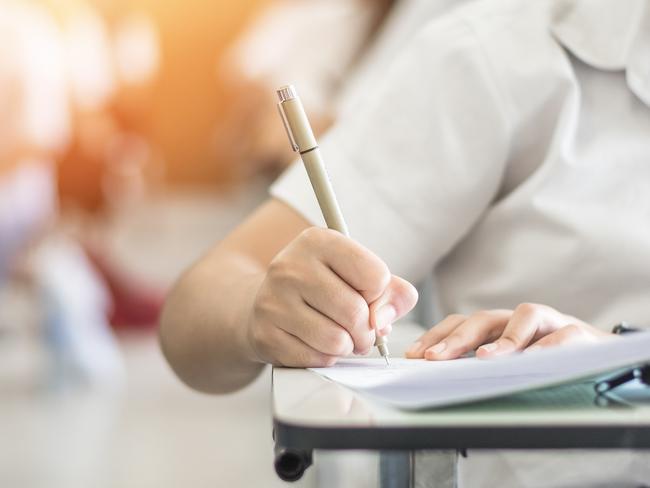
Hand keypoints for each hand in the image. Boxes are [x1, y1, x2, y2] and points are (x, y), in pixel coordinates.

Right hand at [246, 227, 417, 366]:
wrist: (268, 302)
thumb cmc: (322, 286)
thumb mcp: (358, 274)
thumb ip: (392, 292)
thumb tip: (383, 321)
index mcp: (318, 241)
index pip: (375, 275)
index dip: (378, 294)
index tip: (366, 295)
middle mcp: (291, 266)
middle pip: (356, 312)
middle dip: (367, 331)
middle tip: (362, 332)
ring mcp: (273, 301)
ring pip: (337, 340)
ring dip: (348, 346)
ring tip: (341, 338)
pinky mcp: (265, 334)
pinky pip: (316, 358)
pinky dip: (326, 358)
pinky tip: (317, 344)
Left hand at [406, 303, 613, 359]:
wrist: (596, 352)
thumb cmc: (543, 357)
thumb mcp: (508, 361)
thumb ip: (479, 365)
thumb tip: (439, 377)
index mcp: (497, 325)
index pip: (460, 323)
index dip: (436, 336)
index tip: (414, 355)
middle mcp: (517, 318)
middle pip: (483, 319)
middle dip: (455, 338)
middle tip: (434, 358)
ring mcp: (548, 322)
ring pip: (524, 317)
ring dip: (503, 339)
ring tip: (484, 359)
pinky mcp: (579, 333)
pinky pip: (563, 336)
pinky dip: (548, 347)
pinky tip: (534, 360)